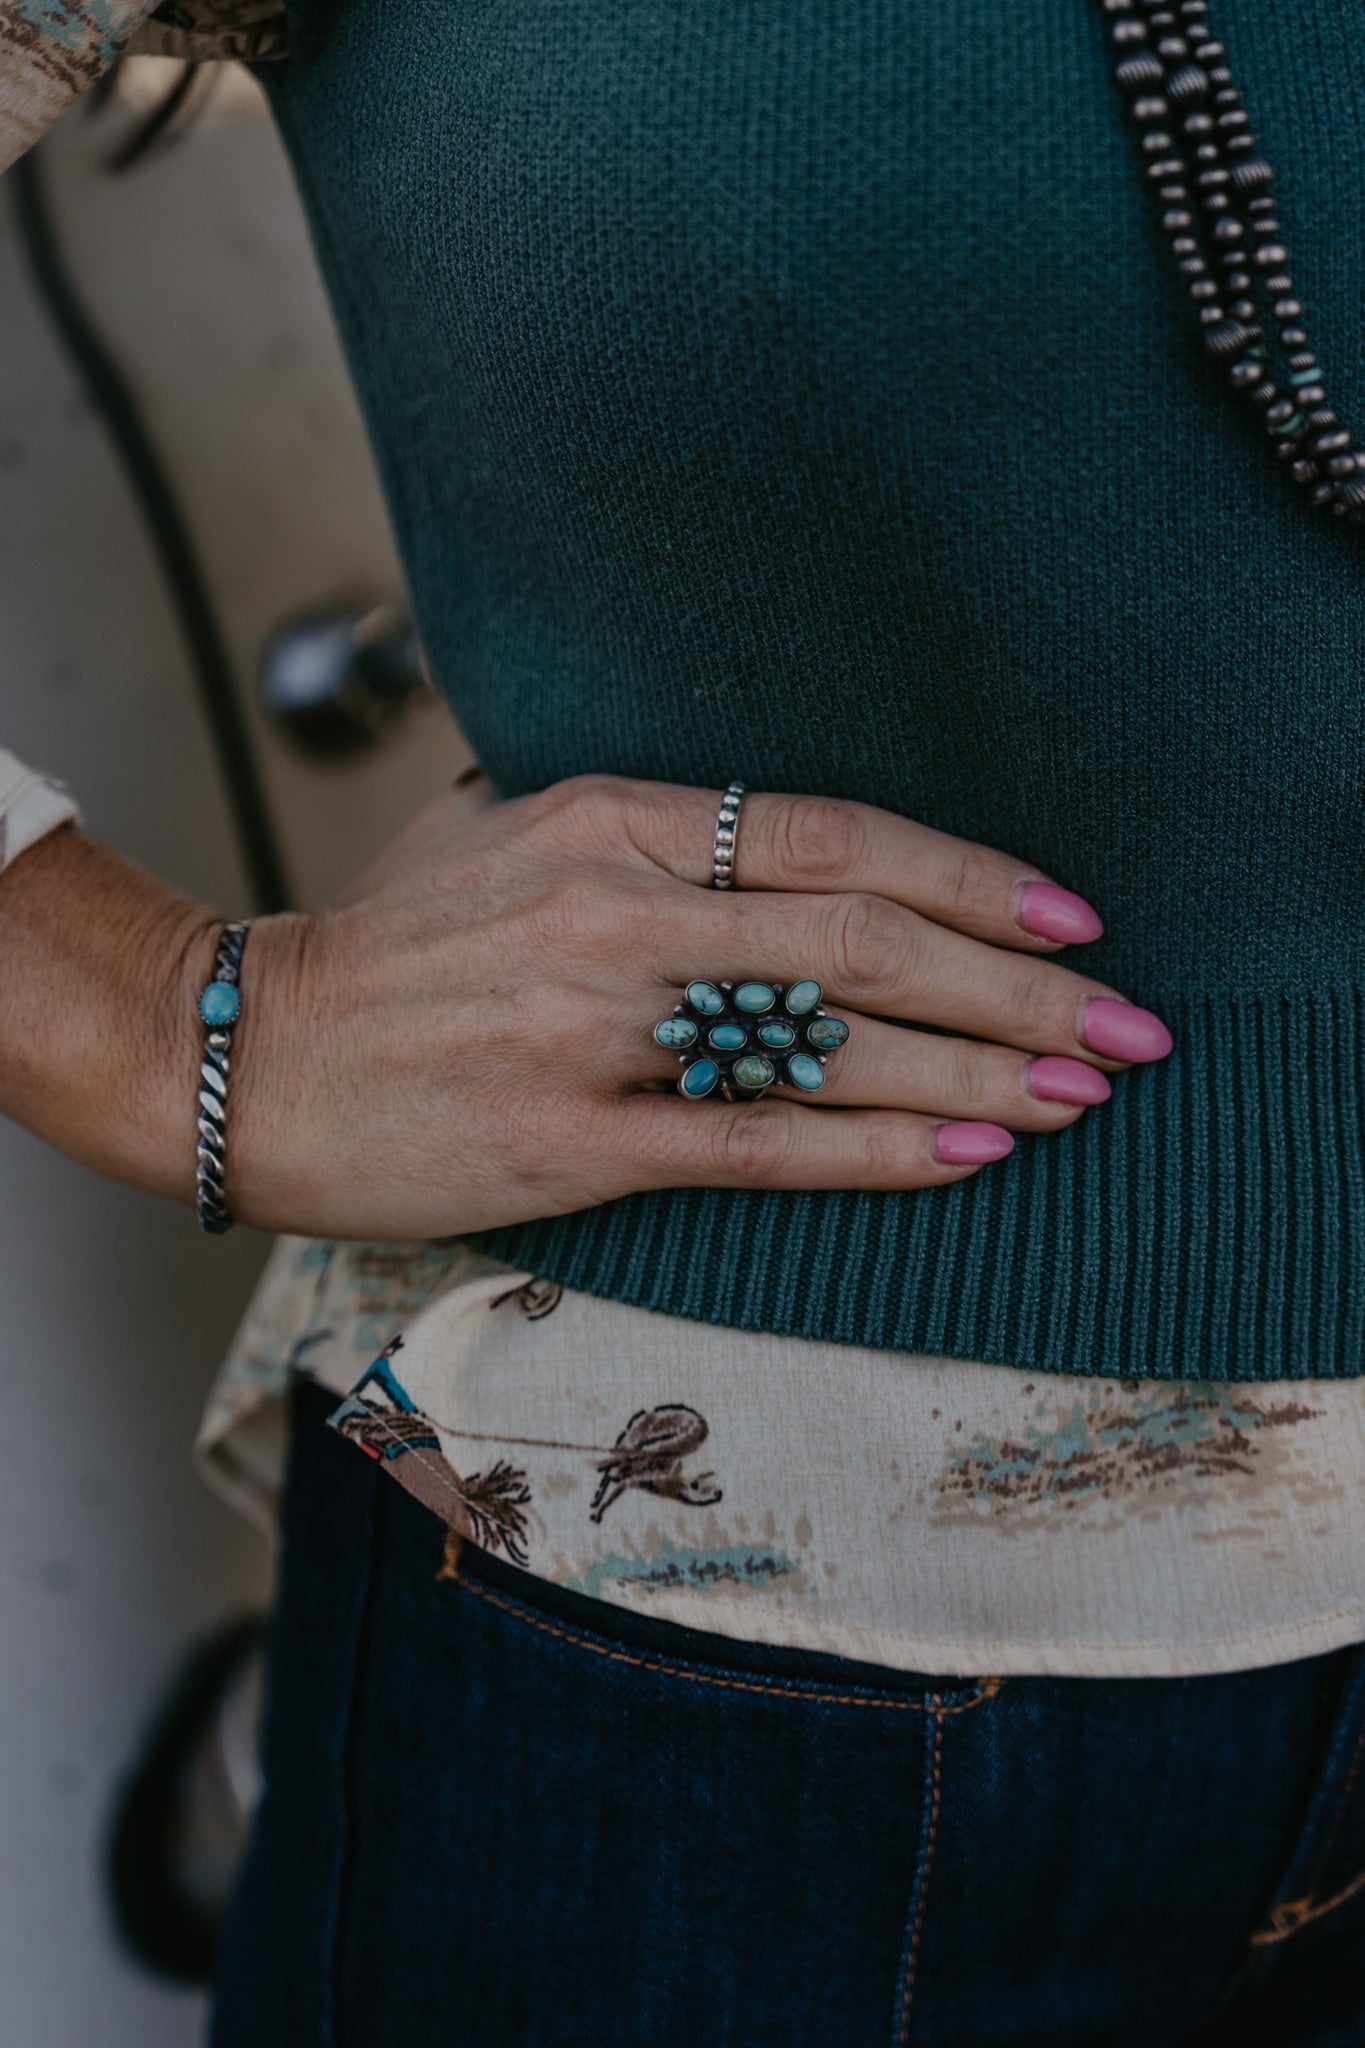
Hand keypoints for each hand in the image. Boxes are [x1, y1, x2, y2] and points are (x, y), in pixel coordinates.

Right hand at [230, 775, 1170, 1238]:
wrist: (245, 1054)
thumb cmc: (379, 946)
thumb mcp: (488, 827)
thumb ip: (617, 818)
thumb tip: (730, 824)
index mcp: (608, 823)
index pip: (831, 835)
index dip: (967, 875)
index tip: (1068, 913)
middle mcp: (618, 914)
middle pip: (863, 940)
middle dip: (1020, 983)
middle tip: (1128, 1019)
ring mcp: (597, 1031)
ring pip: (829, 1045)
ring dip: (976, 1068)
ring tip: (1084, 1091)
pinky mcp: (575, 1142)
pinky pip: (758, 1147)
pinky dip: (875, 1150)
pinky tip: (967, 1154)